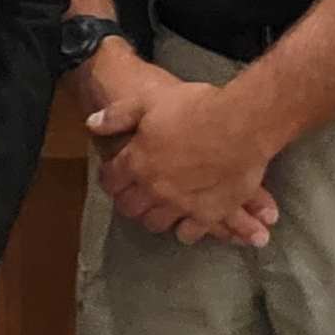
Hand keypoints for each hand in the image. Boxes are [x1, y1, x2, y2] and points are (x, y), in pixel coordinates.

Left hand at [86, 62, 286, 244]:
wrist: (242, 124)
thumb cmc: (196, 107)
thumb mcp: (150, 101)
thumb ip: (118, 115)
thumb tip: (92, 125)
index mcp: (136, 163)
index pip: (112, 181)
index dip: (111, 178)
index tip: (115, 176)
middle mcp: (153, 190)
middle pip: (130, 208)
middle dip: (129, 201)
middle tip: (135, 194)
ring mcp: (180, 206)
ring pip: (156, 223)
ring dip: (154, 216)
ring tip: (160, 209)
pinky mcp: (207, 215)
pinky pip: (189, 233)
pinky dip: (185, 230)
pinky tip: (188, 223)